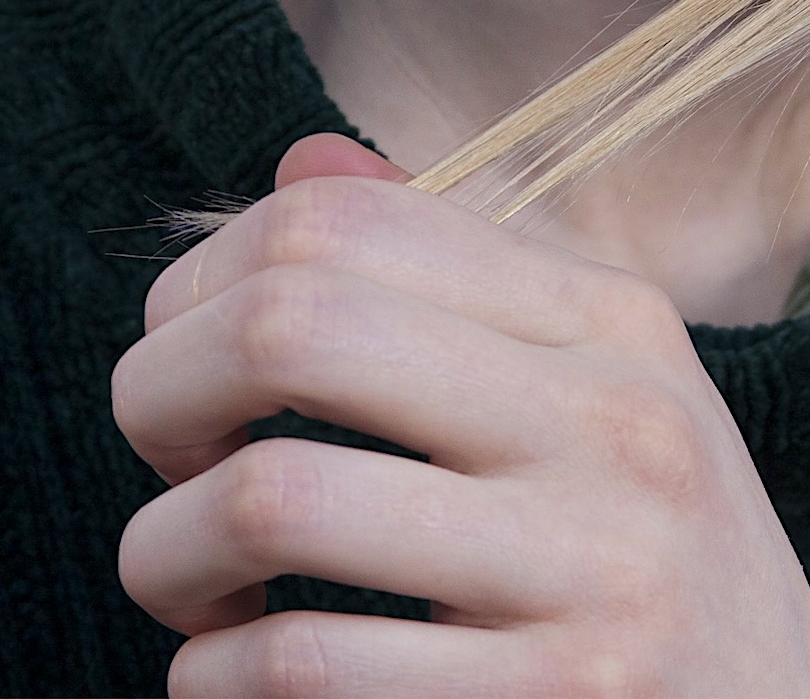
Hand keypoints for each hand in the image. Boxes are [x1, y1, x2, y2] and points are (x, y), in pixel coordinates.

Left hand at [112, 133, 809, 697]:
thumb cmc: (652, 547)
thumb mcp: (599, 383)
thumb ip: (455, 272)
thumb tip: (300, 162)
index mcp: (615, 319)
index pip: (343, 220)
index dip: (203, 279)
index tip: (189, 358)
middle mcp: (618, 421)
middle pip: (291, 324)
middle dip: (157, 393)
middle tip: (165, 460)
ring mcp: (596, 571)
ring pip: (272, 499)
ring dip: (164, 554)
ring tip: (192, 586)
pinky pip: (301, 668)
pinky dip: (213, 679)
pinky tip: (240, 672)